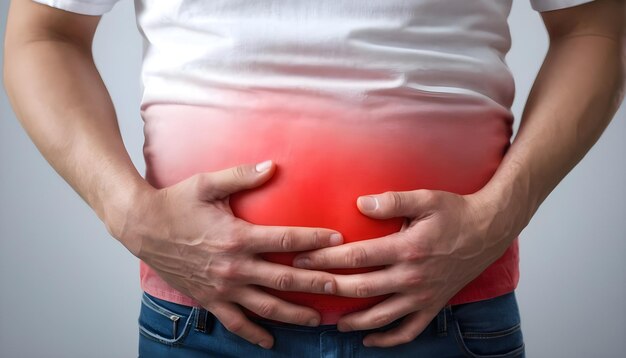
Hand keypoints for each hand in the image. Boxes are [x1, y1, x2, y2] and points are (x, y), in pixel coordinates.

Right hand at [113, 160, 343, 348]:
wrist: (141, 227)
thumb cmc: (174, 203)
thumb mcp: (207, 184)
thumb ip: (241, 176)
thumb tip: (272, 166)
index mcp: (237, 237)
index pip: (286, 240)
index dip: (315, 239)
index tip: (337, 238)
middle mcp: (233, 266)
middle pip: (284, 278)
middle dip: (316, 283)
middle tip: (341, 286)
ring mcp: (221, 287)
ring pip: (266, 306)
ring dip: (294, 313)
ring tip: (317, 319)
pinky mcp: (209, 299)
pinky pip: (235, 322)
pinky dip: (254, 334)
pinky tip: (270, 342)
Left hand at [292, 189, 517, 346]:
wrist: (489, 230)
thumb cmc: (456, 212)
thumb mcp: (425, 199)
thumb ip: (392, 201)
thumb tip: (359, 204)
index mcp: (407, 249)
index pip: (356, 257)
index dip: (325, 258)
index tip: (302, 258)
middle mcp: (413, 277)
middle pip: (361, 289)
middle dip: (329, 287)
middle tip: (305, 286)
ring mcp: (423, 296)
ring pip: (381, 316)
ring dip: (353, 321)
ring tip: (332, 321)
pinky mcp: (433, 306)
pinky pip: (408, 330)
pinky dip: (387, 339)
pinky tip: (369, 340)